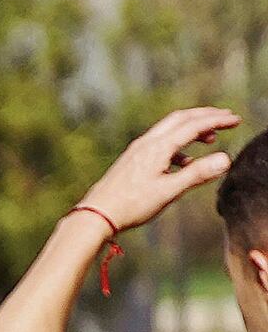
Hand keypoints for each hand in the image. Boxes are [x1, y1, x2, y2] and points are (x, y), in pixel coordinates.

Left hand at [72, 106, 240, 244]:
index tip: (236, 119)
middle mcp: (146, 143)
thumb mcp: (168, 191)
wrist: (96, 215)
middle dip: (205, 116)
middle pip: (180, 119)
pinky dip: (178, 145)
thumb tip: (225, 159)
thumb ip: (197, 174)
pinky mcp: (133, 160)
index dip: (217, 120)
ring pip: (169, 130)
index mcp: (157, 148)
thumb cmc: (131, 205)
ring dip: (192, 130)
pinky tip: (185, 161)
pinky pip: (160, 144)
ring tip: (210, 139)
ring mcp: (137, 150)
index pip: (193, 125)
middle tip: (227, 118)